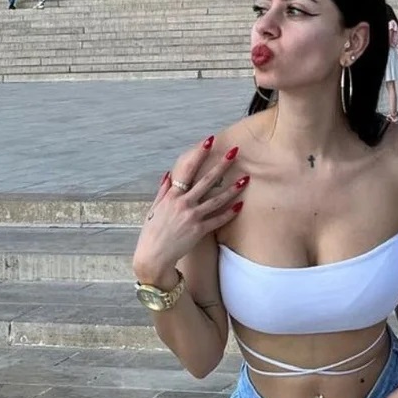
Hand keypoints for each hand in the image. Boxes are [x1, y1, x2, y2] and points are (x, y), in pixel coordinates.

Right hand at [133, 137, 247, 284]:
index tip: (209, 141)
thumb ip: (163, 191)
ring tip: (245, 179)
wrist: (153, 256)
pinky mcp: (199, 231)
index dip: (199, 154)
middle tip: (235, 152)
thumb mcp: (154, 209)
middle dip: (222, 165)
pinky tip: (240, 205)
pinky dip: (229, 213)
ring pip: (217, 199)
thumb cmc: (152, 232)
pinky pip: (217, 220)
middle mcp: (183, 203)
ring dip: (232, 189)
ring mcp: (192, 217)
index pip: (188, 169)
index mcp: (172, 195)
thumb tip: (169, 175)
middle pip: (207, 181)